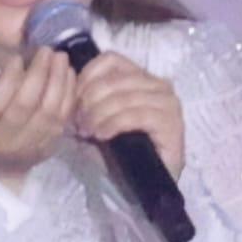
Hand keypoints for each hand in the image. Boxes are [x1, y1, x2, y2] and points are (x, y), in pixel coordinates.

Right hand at [0, 46, 74, 187]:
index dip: (8, 79)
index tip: (16, 58)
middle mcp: (2, 139)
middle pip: (24, 105)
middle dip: (38, 73)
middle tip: (45, 51)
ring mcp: (28, 145)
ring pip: (48, 111)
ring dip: (58, 80)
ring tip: (60, 57)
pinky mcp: (48, 146)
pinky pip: (62, 118)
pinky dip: (68, 93)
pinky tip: (68, 74)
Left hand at [72, 51, 184, 180]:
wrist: (145, 182)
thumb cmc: (121, 149)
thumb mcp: (98, 117)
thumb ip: (87, 99)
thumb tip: (68, 89)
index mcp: (141, 76)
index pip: (111, 60)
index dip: (86, 77)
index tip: (73, 101)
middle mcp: (158, 84)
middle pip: (115, 79)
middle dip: (89, 100)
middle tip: (78, 123)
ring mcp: (168, 102)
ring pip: (124, 97)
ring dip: (99, 114)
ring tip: (87, 131)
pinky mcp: (172, 123)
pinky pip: (136, 115)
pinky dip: (113, 124)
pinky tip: (102, 136)